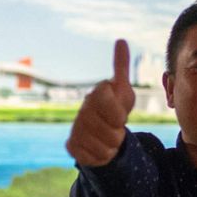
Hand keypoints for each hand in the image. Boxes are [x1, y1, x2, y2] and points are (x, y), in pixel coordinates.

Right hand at [65, 39, 136, 166]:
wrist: (104, 136)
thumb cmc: (115, 111)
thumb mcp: (124, 92)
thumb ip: (121, 68)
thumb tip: (121, 40)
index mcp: (96, 95)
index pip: (105, 98)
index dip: (118, 111)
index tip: (121, 113)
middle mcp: (83, 110)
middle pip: (110, 127)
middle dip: (118, 132)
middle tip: (116, 128)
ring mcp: (75, 128)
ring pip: (103, 145)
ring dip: (112, 145)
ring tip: (109, 138)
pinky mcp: (71, 146)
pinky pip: (94, 157)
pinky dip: (102, 156)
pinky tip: (100, 148)